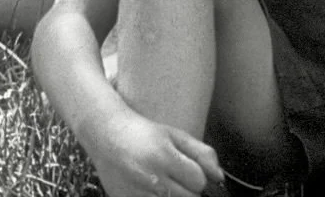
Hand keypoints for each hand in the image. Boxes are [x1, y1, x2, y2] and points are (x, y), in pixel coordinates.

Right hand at [84, 112, 222, 196]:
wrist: (104, 133)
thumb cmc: (142, 132)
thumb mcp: (174, 134)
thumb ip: (202, 153)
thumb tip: (220, 178)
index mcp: (163, 156)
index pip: (199, 181)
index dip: (197, 176)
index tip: (186, 169)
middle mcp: (150, 177)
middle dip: (187, 189)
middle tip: (174, 176)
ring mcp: (136, 192)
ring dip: (171, 195)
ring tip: (162, 182)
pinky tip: (149, 188)